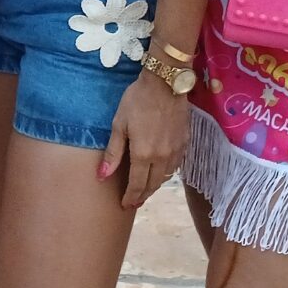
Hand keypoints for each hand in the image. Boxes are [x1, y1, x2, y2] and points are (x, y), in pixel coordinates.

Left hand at [102, 67, 187, 209]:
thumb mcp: (119, 124)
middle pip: (152, 185)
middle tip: (134, 202)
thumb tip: (102, 176)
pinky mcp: (185, 143)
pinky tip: (160, 171)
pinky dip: (166, 173)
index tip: (124, 205)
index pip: (137, 185)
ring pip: (165, 177)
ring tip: (145, 189)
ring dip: (154, 185)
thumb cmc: (138, 100)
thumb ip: (113, 153)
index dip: (130, 197)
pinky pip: (175, 166)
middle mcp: (162, 157)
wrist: (166, 82)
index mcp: (143, 154)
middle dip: (142, 196)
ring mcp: (176, 151)